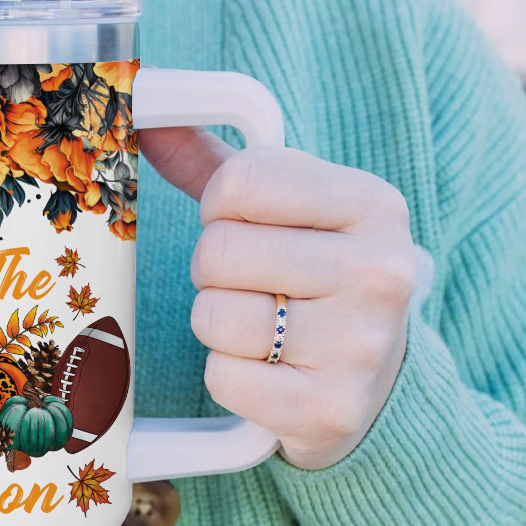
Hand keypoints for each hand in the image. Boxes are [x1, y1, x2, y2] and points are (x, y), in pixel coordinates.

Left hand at [140, 127, 416, 470]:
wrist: (375, 382)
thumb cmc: (314, 278)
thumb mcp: (287, 211)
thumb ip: (216, 164)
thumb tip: (145, 118)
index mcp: (373, 204)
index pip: (240, 182)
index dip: (219, 208)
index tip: (245, 227)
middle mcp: (379, 271)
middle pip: (219, 252)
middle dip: (213, 271)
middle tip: (250, 286)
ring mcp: (360, 344)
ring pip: (214, 316)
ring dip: (217, 324)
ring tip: (260, 328)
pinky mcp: (330, 408)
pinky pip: (222, 377)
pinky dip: (228, 376)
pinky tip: (267, 371)